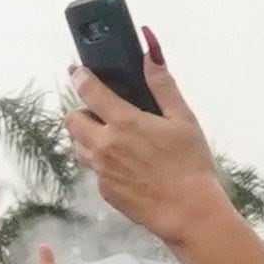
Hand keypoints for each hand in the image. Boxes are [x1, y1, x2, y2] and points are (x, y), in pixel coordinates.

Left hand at [62, 41, 232, 247]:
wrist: (188, 212)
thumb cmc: (191, 165)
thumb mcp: (183, 118)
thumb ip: (162, 84)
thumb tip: (150, 51)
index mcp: (124, 122)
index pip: (88, 90)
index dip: (80, 76)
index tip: (77, 71)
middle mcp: (105, 145)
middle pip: (72, 119)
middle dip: (82, 111)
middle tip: (101, 112)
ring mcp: (101, 170)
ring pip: (78, 145)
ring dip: (88, 137)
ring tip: (114, 138)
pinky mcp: (104, 190)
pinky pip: (93, 169)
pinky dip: (102, 162)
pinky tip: (126, 165)